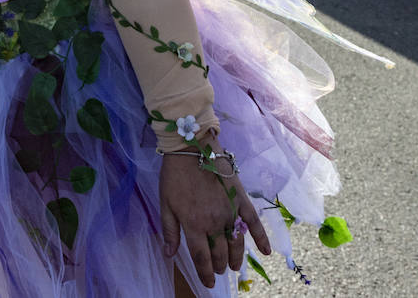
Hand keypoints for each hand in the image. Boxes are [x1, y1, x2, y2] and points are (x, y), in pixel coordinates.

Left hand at [158, 144, 269, 287]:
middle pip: (221, 253)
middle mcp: (215, 223)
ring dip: (237, 258)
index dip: (205, 273)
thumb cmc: (174, 176)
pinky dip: (261, 239)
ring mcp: (231, 213)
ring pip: (237, 243)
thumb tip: (169, 254)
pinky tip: (266, 252)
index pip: (202, 258)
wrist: (192, 148)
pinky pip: (255, 224)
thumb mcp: (165, 204)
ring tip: (235, 266)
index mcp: (194, 225)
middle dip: (220, 265)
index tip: (207, 282)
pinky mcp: (242, 202)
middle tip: (218, 270)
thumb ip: (170, 231)